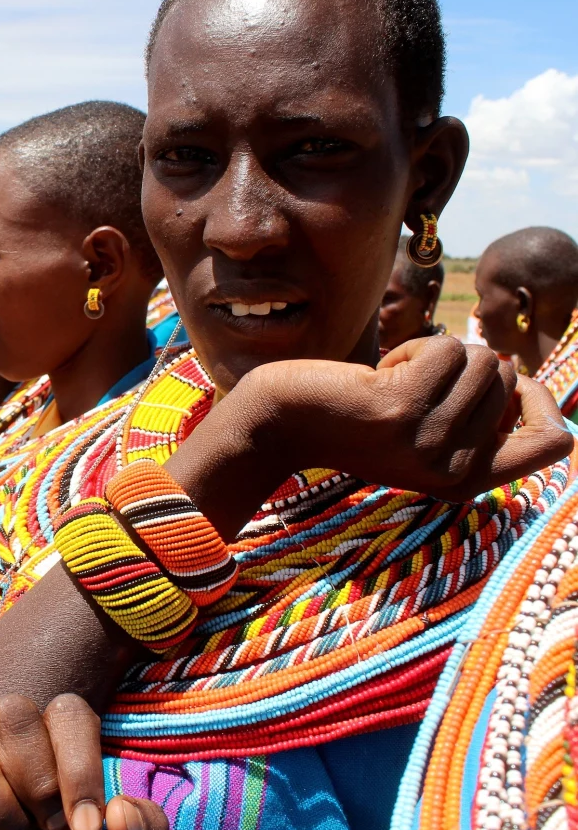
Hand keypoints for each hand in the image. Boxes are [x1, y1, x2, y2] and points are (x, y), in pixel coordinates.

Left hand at [171, 335, 574, 540]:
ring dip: (438, 354)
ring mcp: (427, 440)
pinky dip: (414, 346)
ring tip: (393, 379)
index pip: (553, 444)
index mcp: (463, 482)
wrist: (279, 423)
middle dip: (466, 365)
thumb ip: (471, 416)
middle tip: (412, 385)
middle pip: (508, 381)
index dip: (541, 402)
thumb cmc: (351, 419)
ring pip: (481, 359)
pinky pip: (446, 348)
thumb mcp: (421, 432)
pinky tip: (377, 372)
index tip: (507, 382)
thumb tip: (517, 372)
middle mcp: (451, 469)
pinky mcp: (401, 408)